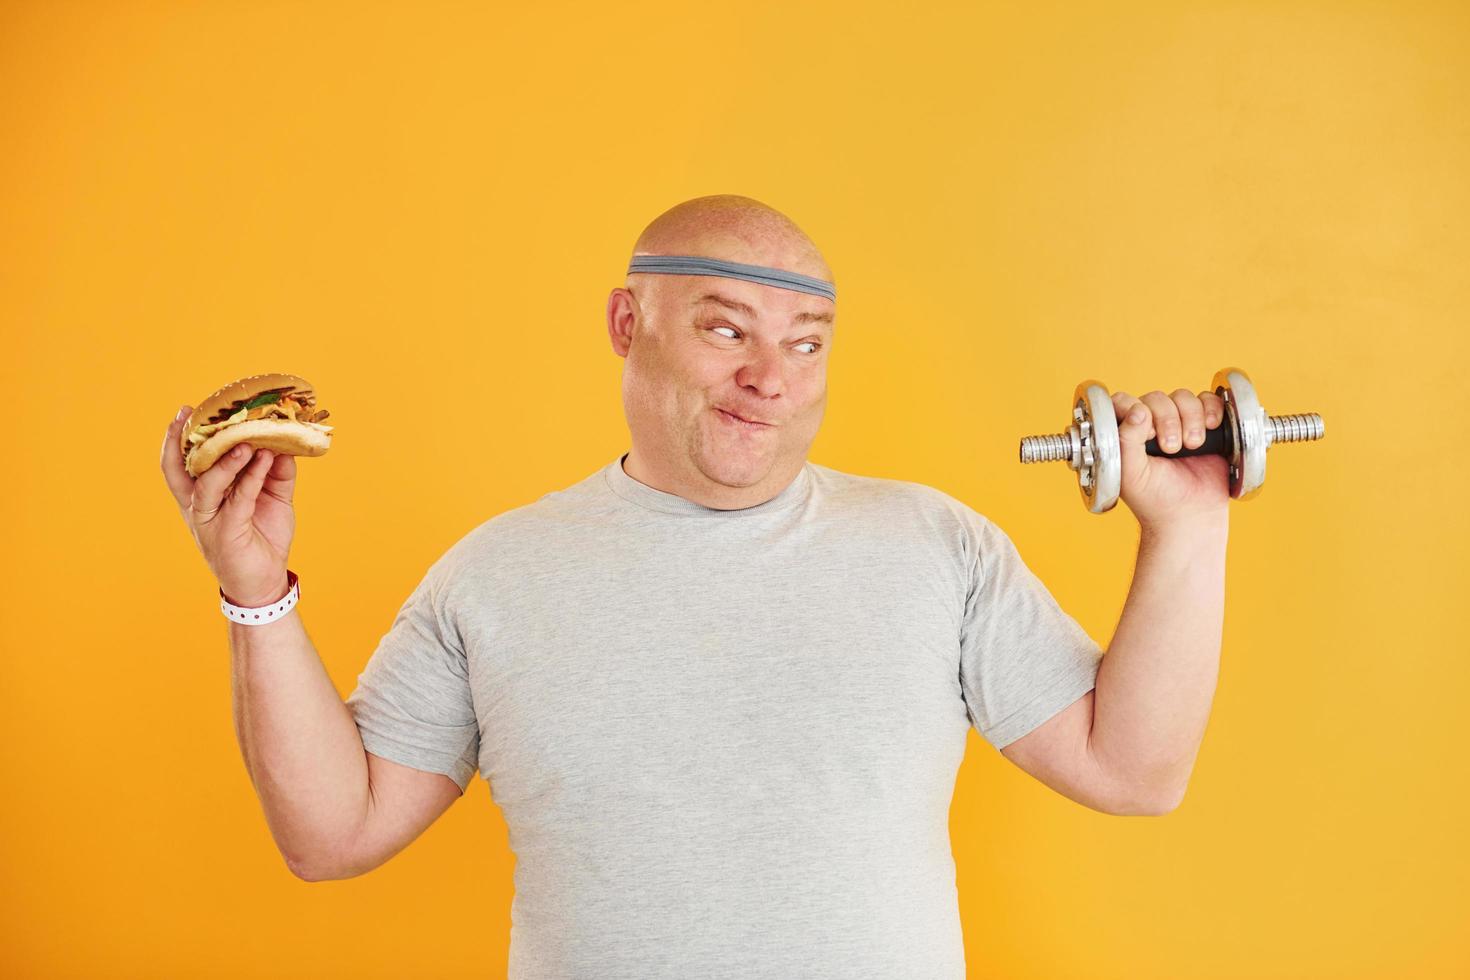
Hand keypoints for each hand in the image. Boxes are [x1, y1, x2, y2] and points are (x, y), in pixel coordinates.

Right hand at [160, 404, 299, 605]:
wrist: (266, 581)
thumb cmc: (262, 536)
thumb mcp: (273, 497)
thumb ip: (276, 471)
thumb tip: (283, 444)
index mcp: (203, 496)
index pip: (181, 463)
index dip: (178, 439)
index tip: (184, 412)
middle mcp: (199, 506)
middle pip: (181, 469)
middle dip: (182, 441)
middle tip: (192, 414)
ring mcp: (209, 520)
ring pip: (208, 483)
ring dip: (227, 459)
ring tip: (245, 440)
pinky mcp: (226, 532)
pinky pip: (238, 499)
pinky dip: (251, 477)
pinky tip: (263, 459)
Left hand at [1111, 387, 1231, 530]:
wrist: (1191, 517)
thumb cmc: (1155, 499)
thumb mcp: (1130, 472)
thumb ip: (1126, 440)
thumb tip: (1137, 410)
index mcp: (1126, 434)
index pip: (1125, 402)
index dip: (1136, 410)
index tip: (1147, 434)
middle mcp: (1150, 424)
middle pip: (1157, 398)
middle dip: (1167, 420)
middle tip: (1171, 449)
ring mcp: (1179, 423)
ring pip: (1183, 397)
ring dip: (1190, 418)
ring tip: (1193, 446)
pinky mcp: (1205, 425)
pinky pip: (1209, 401)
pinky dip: (1211, 410)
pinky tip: (1210, 428)